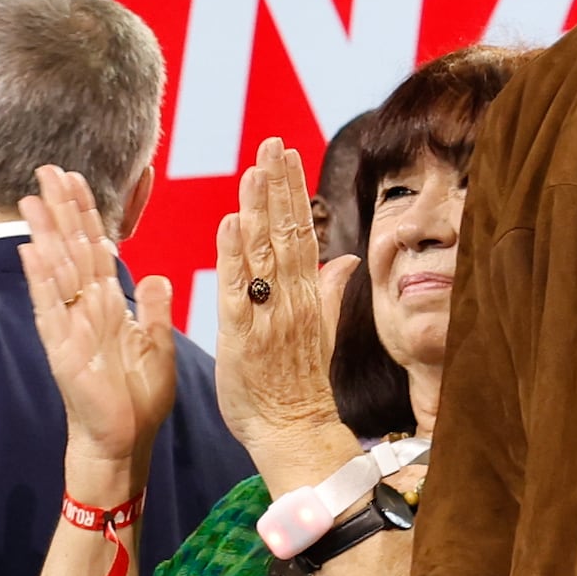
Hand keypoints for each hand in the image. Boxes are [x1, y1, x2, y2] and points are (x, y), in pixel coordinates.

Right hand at [20, 164, 182, 493]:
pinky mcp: (62, 351)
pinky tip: (31, 251)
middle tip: (47, 169)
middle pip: (71, 249)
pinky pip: (50, 309)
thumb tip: (158, 275)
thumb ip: (154, 309)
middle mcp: (84, 310)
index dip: (87, 214)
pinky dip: (41, 280)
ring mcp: (70, 328)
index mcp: (108, 305)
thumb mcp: (156, 346)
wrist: (125, 442)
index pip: (95, 248)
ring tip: (32, 198)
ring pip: (57, 271)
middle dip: (60, 209)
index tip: (76, 178)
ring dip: (45, 234)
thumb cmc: (138, 399)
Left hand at [210, 140, 360, 489]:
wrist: (294, 434)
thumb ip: (328, 291)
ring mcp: (268, 315)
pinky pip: (237, 288)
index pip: (300, 231)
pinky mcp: (242, 336)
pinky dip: (233, 254)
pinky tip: (229, 222)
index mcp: (306, 295)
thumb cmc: (298, 387)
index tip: (287, 152)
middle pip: (285, 231)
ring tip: (254, 166)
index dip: (292, 190)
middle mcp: (290, 299)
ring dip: (257, 207)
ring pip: (263, 252)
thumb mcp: (320, 332)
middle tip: (272, 141)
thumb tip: (347, 258)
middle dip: (278, 184)